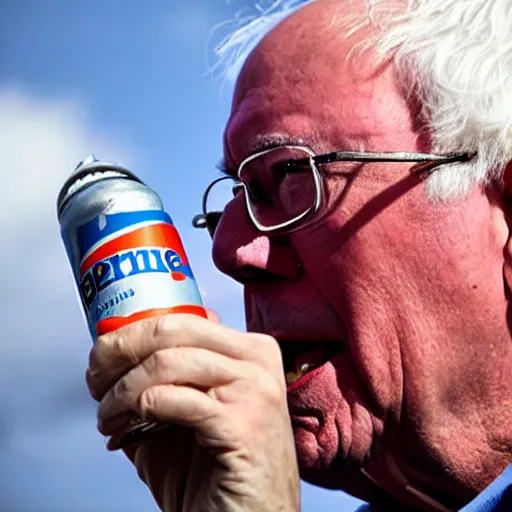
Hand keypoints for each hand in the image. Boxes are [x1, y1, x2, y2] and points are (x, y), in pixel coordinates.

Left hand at [86, 313, 299, 511]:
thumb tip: (113, 354)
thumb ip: (163, 378)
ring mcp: (256, 390)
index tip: (103, 355)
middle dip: (120, 349)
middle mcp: (257, 361)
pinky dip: (138, 409)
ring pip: (168, 363)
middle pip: (173, 329)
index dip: (132, 331)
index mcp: (249, 350)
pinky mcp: (245, 425)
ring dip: (123, 390)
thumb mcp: (185, 413)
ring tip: (109, 416)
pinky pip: (173, 400)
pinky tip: (127, 428)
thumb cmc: (215, 472)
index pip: (182, 318)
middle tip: (95, 378)